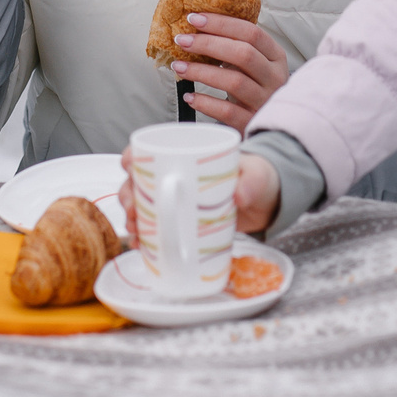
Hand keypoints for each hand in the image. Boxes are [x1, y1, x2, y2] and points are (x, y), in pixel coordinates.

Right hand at [119, 146, 284, 240]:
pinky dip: (145, 237)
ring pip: (143, 205)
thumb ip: (251, 181)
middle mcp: (177, 177)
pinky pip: (156, 229)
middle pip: (140, 180)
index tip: (128, 166)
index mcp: (189, 157)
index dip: (133, 157)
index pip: (152, 151)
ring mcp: (178, 201)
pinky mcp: (182, 223)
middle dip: (128, 193)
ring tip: (135, 229)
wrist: (268, 202)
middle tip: (132, 208)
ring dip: (132, 216)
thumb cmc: (258, 178)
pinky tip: (140, 245)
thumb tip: (240, 196)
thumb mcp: (256, 175)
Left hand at [169, 14, 289, 128]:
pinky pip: (227, 111)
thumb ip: (234, 46)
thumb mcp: (253, 64)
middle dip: (208, 44)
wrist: (271, 127)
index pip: (252, 33)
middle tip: (182, 40)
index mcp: (276, 57)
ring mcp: (265, 101)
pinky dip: (205, 102)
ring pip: (234, 81)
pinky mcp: (251, 122)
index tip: (194, 18)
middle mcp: (275, 78)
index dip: (222, 24)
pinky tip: (190, 96)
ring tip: (179, 66)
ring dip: (201, 72)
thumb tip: (195, 28)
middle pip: (243, 54)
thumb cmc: (254, 87)